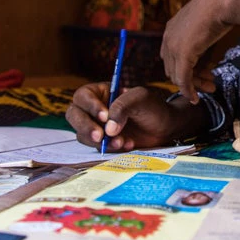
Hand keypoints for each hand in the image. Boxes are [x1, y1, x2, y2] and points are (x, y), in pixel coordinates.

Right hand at [65, 82, 207, 151]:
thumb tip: (107, 129)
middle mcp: (94, 108)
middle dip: (86, 126)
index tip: (105, 117)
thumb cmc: (153, 108)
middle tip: (101, 136)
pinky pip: (96, 147)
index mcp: (101, 92)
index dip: (90, 106)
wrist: (165, 129)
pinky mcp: (103, 142)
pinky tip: (127, 144)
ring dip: (99, 141)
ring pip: (82, 134)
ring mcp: (97, 126)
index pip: (83, 96)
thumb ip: (122, 107)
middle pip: (74, 115)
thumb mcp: (140, 100)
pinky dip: (109, 148)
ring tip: (122, 141)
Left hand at [161, 0, 234, 102]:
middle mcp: (168, 38)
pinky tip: (196, 97)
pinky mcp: (182, 55)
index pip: (172, 56)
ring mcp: (173, 47)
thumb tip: (206, 44)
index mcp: (171, 29)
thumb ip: (199, 35)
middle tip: (209, 83)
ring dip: (193, 86)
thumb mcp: (204, 22)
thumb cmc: (218, 7)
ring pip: (178, 76)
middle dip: (191, 78)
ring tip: (210, 89)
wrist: (221, 0)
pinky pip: (183, 79)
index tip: (205, 72)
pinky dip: (188, 90)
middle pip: (173, 68)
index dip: (186, 67)